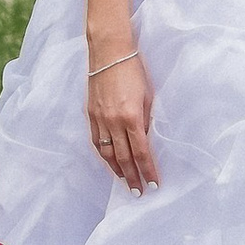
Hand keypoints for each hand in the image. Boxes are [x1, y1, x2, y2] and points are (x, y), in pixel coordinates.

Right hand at [86, 40, 159, 193]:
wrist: (109, 52)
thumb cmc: (134, 70)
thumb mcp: (148, 95)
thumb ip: (146, 119)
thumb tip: (146, 139)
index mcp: (131, 117)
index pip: (141, 152)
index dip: (148, 171)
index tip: (154, 184)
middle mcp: (114, 122)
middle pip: (123, 158)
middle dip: (133, 177)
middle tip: (139, 192)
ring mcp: (100, 119)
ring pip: (107, 153)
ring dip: (117, 170)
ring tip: (125, 182)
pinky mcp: (91, 115)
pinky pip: (96, 141)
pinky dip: (103, 155)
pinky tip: (109, 162)